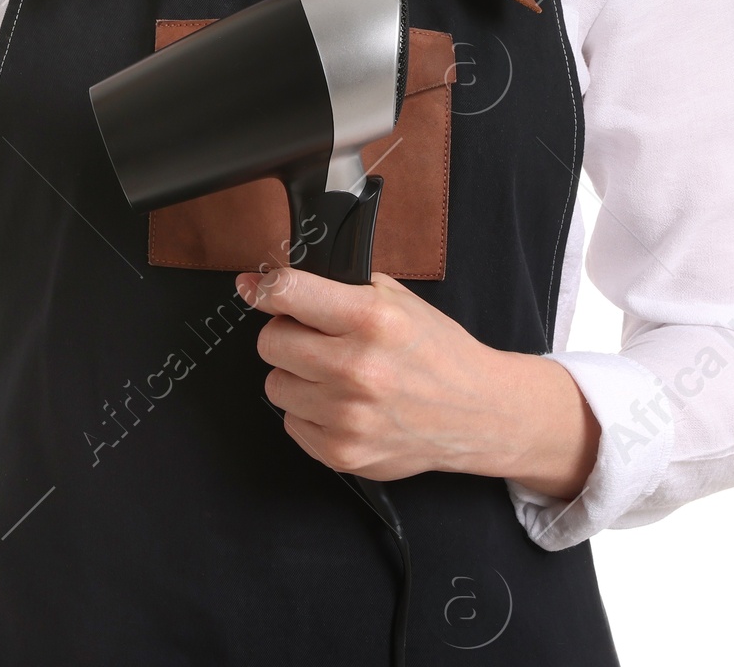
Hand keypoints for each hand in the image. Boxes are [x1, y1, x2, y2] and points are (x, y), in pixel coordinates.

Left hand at [235, 266, 599, 494]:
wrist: (478, 412)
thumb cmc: (437, 350)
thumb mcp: (396, 298)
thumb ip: (338, 286)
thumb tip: (273, 280)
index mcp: (371, 319)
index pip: (288, 293)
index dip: (265, 287)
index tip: (254, 287)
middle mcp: (357, 369)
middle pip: (271, 343)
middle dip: (286, 334)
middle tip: (312, 336)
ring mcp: (348, 417)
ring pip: (275, 385)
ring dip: (297, 376)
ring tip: (332, 373)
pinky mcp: (343, 454)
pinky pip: (292, 423)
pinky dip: (309, 412)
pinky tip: (341, 404)